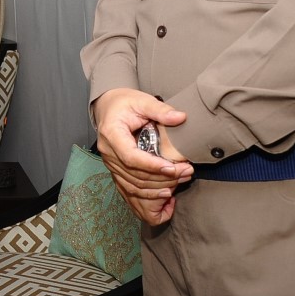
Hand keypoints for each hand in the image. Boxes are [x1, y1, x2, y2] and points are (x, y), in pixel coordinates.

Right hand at [93, 88, 192, 225]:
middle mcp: (108, 152)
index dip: (152, 166)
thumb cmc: (124, 103)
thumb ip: (160, 109)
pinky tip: (166, 193)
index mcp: (112, 134)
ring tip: (181, 180)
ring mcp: (110, 163)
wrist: (108, 107)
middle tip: (186, 171)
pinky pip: (129, 188)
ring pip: (133, 185)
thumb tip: (180, 117)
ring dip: (158, 188)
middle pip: (135, 175)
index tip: (173, 167)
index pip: (131, 157)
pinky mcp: (115, 170)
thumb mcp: (142, 100)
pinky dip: (148, 194)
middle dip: (163, 177)